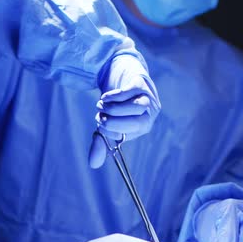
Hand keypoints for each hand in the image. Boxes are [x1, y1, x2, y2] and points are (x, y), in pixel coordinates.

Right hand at [88, 54, 159, 168]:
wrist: (124, 76)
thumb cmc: (116, 105)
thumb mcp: (108, 124)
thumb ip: (101, 143)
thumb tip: (93, 165)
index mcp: (142, 127)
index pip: (128, 134)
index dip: (111, 131)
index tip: (100, 125)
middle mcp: (148, 114)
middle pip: (136, 123)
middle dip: (113, 123)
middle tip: (99, 118)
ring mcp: (146, 98)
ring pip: (134, 108)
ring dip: (113, 109)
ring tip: (100, 106)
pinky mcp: (140, 83)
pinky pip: (128, 92)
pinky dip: (113, 97)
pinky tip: (105, 98)